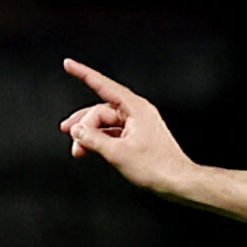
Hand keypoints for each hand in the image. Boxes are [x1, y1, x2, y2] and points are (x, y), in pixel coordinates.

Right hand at [59, 58, 194, 194]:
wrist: (178, 181)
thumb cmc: (156, 167)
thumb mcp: (118, 153)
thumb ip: (93, 139)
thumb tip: (77, 131)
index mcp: (135, 108)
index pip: (103, 86)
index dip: (83, 74)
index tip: (68, 64)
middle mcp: (137, 111)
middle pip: (101, 110)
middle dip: (83, 123)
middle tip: (68, 135)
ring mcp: (138, 124)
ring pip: (106, 123)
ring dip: (90, 135)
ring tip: (78, 150)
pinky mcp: (138, 136)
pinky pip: (113, 132)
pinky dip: (101, 139)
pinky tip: (91, 149)